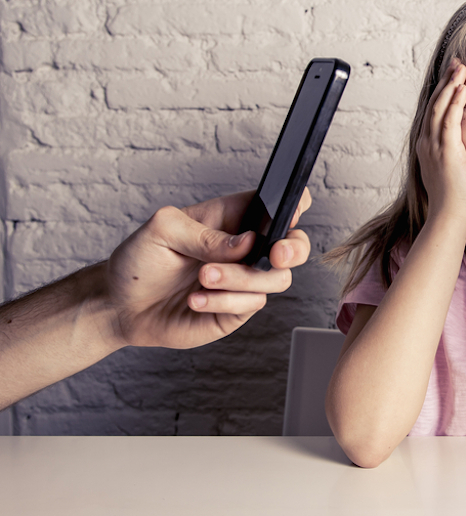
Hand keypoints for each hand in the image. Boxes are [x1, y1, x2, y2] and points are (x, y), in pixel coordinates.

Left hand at [105, 188, 311, 349]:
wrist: (121, 306)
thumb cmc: (140, 261)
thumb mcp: (163, 230)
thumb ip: (207, 234)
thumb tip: (247, 242)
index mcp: (233, 219)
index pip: (276, 206)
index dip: (294, 204)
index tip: (292, 210)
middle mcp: (245, 250)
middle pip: (294, 245)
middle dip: (294, 249)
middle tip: (275, 254)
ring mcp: (243, 281)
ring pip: (275, 279)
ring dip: (240, 278)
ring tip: (203, 277)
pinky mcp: (236, 310)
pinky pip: (250, 305)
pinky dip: (223, 302)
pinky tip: (195, 300)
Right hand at [415, 58, 465, 225]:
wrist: (450, 217)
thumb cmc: (456, 199)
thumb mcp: (455, 170)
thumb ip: (458, 154)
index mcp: (428, 146)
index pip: (434, 112)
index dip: (443, 92)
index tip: (454, 76)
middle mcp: (427, 144)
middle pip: (434, 104)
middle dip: (446, 82)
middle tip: (457, 63)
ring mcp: (434, 148)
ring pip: (439, 109)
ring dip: (450, 86)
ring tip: (460, 68)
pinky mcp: (446, 153)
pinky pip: (449, 122)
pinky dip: (454, 104)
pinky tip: (461, 89)